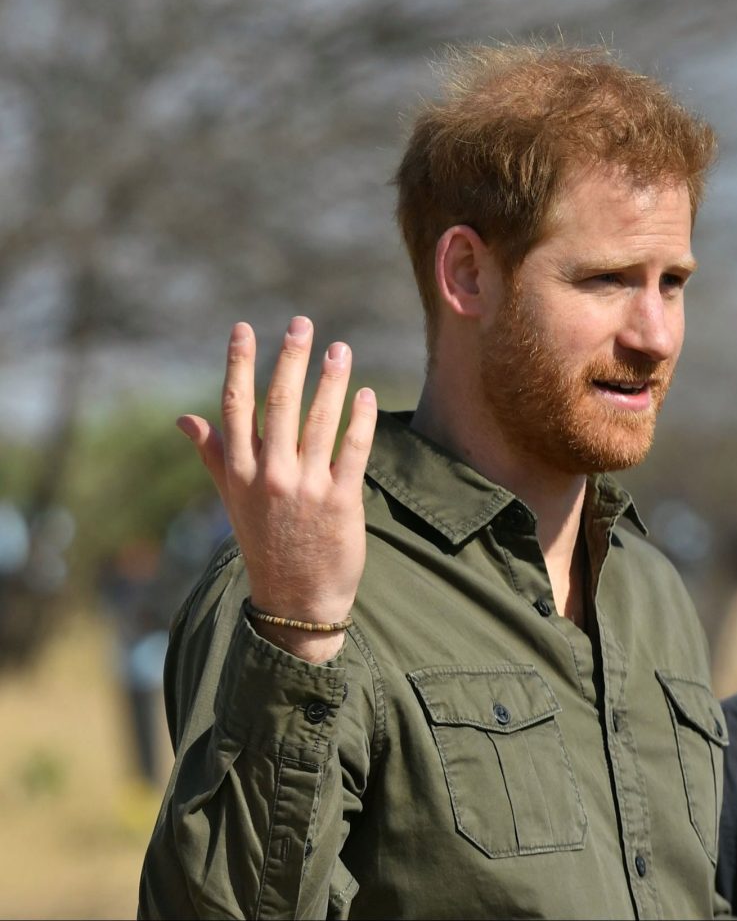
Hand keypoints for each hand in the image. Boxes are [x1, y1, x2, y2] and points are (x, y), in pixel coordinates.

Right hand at [176, 317, 376, 662]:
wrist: (295, 600)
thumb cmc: (263, 542)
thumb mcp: (231, 499)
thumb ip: (213, 453)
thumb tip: (183, 419)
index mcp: (239, 471)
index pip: (236, 406)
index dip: (239, 363)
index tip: (245, 328)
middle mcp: (269, 475)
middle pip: (280, 403)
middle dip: (291, 359)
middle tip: (303, 324)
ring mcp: (306, 488)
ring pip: (320, 420)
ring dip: (331, 380)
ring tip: (341, 349)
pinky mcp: (340, 501)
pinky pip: (353, 450)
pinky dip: (361, 420)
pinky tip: (366, 394)